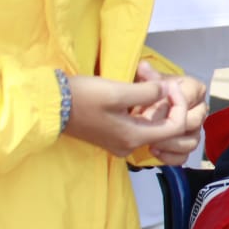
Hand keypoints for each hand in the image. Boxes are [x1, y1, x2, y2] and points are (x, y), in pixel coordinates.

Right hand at [65, 72, 191, 158]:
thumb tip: (165, 90)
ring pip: (152, 126)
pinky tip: (138, 93)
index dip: (179, 105)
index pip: (176, 127)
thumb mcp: (118, 91)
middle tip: (162, 82)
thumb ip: (148, 92)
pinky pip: (139, 125)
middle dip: (169, 103)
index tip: (170, 85)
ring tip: (151, 84)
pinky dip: (145, 110)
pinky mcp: (112, 136)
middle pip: (166, 129)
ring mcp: (120, 143)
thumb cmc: (82, 97)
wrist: (49, 105)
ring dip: (157, 105)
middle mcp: (129, 145)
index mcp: (133, 137)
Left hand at [136, 63, 206, 165]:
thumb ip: (148, 76)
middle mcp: (199, 109)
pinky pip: (184, 156)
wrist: (148, 100)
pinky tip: (154, 151)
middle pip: (192, 122)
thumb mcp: (149, 76)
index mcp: (194, 89)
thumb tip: (143, 67)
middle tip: (145, 126)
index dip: (165, 105)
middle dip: (167, 126)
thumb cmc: (151, 87)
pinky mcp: (185, 144)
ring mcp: (194, 129)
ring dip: (170, 144)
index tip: (144, 105)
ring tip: (150, 142)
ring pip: (191, 142)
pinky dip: (170, 157)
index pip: (186, 99)